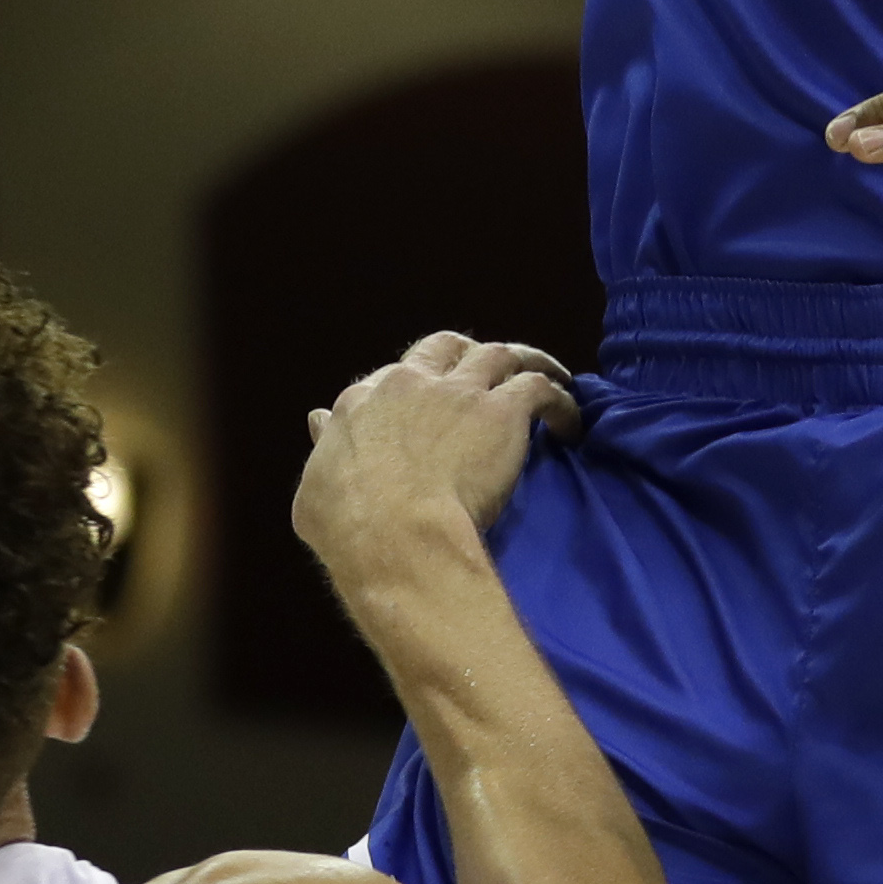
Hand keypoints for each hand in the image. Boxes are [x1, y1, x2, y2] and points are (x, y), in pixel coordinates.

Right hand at [294, 332, 578, 556]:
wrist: (395, 536)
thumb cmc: (348, 527)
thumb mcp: (312, 490)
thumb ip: (321, 449)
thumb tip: (316, 419)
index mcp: (361, 401)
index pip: (391, 377)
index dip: (413, 386)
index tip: (428, 403)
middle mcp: (410, 383)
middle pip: (443, 347)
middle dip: (465, 353)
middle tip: (487, 373)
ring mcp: (458, 392)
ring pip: (498, 352)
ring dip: (524, 360)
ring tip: (547, 375)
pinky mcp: (501, 410)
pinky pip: (539, 386)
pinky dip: (559, 400)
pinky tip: (570, 421)